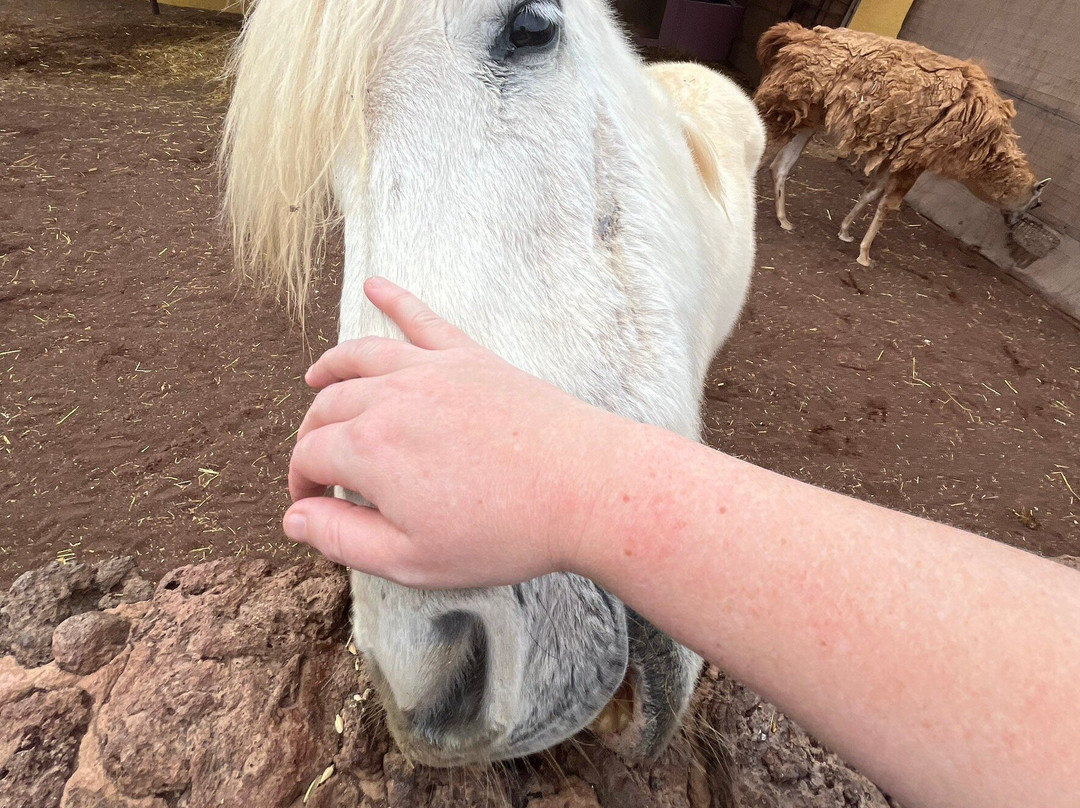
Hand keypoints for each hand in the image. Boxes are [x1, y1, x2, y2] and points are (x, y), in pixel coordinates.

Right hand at [285, 277, 615, 587]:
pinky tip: (376, 284)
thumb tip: (294, 519)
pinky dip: (396, 298)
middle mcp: (391, 399)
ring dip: (331, 367)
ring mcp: (433, 371)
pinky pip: (423, 319)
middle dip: (312, 437)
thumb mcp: (412, 560)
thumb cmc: (504, 532)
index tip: (311, 506)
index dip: (301, 484)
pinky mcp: (471, 359)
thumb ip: (343, 538)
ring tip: (314, 378)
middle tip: (318, 466)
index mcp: (370, 450)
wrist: (584, 488)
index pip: (310, 457)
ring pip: (362, 357)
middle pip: (329, 406)